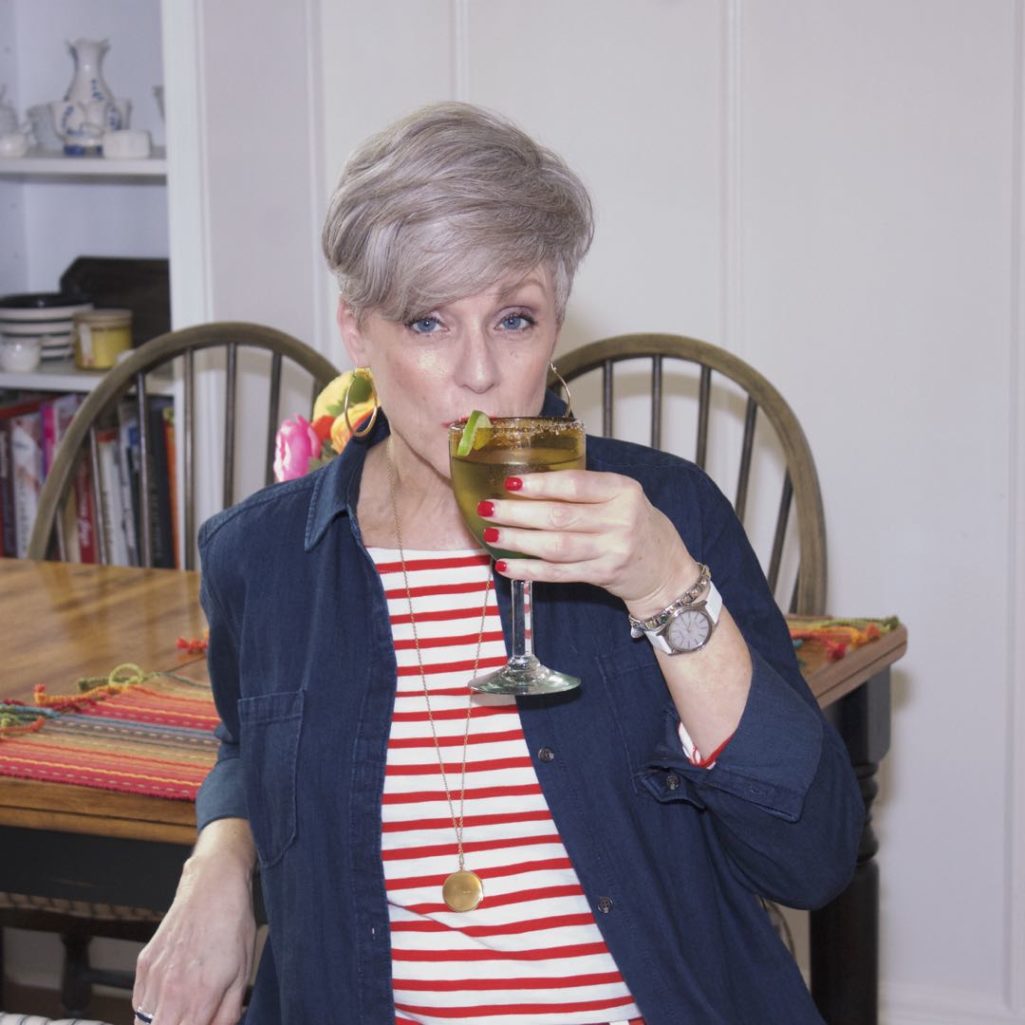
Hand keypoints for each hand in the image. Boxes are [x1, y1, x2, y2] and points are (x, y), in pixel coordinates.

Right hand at [133, 823, 256, 1024]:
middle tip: (192, 1018)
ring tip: (182, 1013)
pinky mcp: (143, 964)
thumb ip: (227, 1015)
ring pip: (143, 1024)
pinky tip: (169, 999)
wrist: (213, 887)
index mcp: (199, 998)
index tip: (202, 1024)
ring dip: (161, 1024)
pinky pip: (138, 1003)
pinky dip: (149, 1010)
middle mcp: (170, 992)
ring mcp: (153, 977)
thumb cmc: (233, 925)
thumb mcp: (242, 975)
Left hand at [483, 469, 698, 614]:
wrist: (666, 568)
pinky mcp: (604, 575)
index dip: (540, 484)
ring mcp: (613, 550)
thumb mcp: (621, 497)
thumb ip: (584, 490)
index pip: (575, 485)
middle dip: (518, 513)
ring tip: (491, 534)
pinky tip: (507, 565)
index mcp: (623, 490)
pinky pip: (559, 573)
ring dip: (518, 540)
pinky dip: (530, 570)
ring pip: (556, 546)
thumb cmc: (635, 525)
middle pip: (559, 516)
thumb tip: (526, 483)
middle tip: (488, 508)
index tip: (510, 482)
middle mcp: (620, 520)